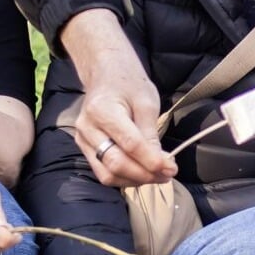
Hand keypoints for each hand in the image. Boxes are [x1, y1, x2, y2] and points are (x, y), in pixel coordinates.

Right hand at [61, 11, 176, 188]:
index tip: (171, 168)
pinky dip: (124, 178)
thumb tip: (161, 164)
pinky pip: (103, 172)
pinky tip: (142, 173)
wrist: (105, 74)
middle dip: (144, 174)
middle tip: (167, 174)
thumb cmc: (128, 84)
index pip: (129, 144)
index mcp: (102, 110)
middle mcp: (87, 128)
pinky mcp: (84, 148)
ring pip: (107, 174)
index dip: (151, 161)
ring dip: (135, 180)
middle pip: (115, 163)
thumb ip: (151, 134)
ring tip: (157, 175)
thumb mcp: (146, 102)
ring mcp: (82, 140)